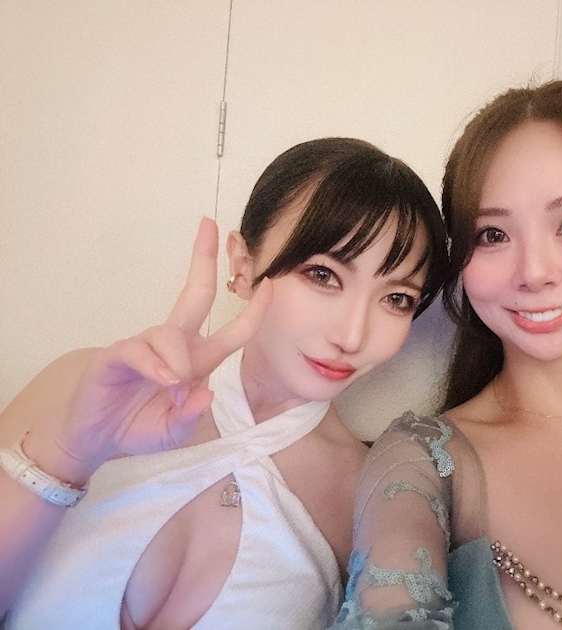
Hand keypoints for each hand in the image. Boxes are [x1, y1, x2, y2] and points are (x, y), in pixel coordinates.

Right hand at [25, 217, 271, 483]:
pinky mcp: (116, 354)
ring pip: (170, 333)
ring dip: (177, 359)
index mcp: (196, 359)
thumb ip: (191, 414)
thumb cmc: (139, 428)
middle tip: (210, 224)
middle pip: (195, 294)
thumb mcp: (175, 430)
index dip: (252, 310)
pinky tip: (163, 379)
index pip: (231, 331)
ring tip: (171, 388)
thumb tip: (206, 391)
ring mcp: (145, 346)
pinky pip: (140, 350)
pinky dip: (155, 364)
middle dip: (203, 259)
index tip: (268, 284)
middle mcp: (174, 345)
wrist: (95, 440)